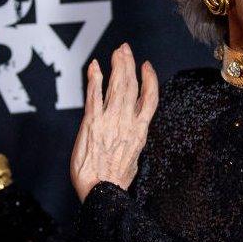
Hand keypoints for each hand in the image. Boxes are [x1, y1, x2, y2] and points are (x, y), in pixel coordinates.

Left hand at [70, 43, 158, 202]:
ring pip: (116, 86)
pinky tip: (94, 66)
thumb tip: (132, 138)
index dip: (150, 79)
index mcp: (140, 132)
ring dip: (116, 66)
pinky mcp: (92, 123)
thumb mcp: (133, 161)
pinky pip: (94, 95)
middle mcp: (127, 122)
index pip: (150, 98)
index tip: (146, 66)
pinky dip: (95, 78)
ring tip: (116, 52)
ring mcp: (110, 121)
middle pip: (131, 86)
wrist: (102, 192)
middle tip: (126, 49)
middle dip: (129, 64)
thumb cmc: (115, 183)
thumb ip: (132, 144)